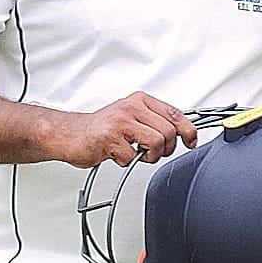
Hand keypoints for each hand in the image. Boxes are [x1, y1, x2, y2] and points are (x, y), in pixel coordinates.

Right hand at [47, 93, 198, 168]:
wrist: (70, 134)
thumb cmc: (102, 128)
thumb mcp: (132, 117)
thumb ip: (154, 122)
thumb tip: (182, 132)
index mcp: (140, 101)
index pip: (175, 113)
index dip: (188, 130)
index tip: (191, 141)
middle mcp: (132, 108)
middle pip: (169, 131)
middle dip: (166, 148)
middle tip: (152, 152)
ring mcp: (121, 121)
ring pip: (157, 142)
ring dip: (150, 156)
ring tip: (137, 154)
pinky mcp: (110, 137)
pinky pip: (133, 157)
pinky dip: (128, 162)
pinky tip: (119, 155)